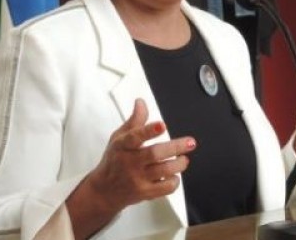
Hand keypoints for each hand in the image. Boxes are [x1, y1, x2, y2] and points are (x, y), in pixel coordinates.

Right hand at [67, 99, 195, 238]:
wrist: (104, 191)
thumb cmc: (114, 160)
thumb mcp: (118, 138)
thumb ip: (134, 121)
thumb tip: (141, 102)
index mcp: (122, 146)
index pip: (135, 137)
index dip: (149, 130)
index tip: (162, 125)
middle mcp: (129, 162)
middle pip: (155, 153)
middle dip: (175, 147)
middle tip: (190, 142)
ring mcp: (137, 179)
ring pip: (164, 170)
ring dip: (179, 164)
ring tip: (184, 158)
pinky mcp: (144, 193)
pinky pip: (165, 188)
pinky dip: (174, 181)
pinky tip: (174, 174)